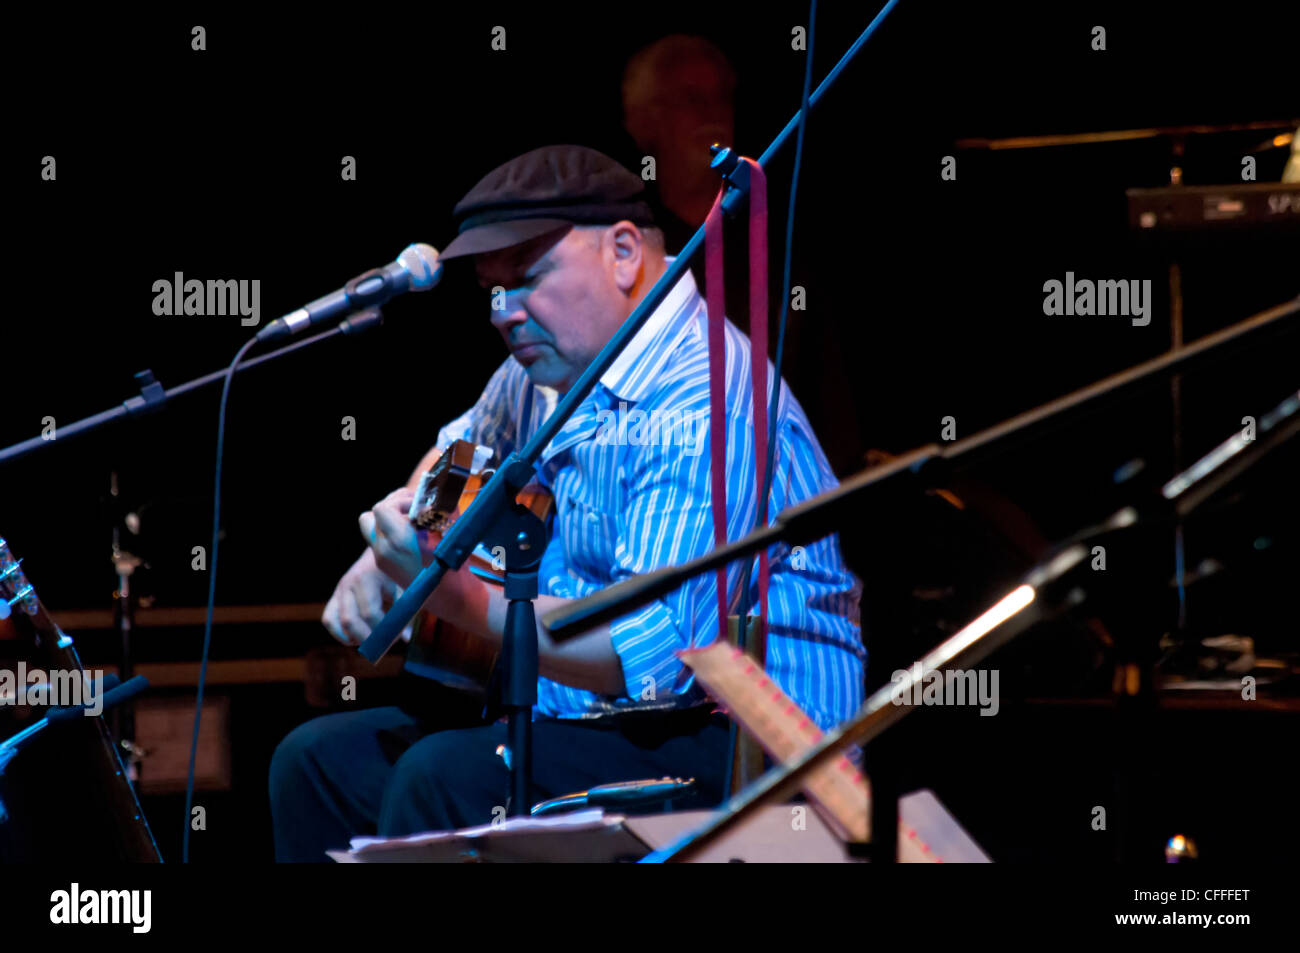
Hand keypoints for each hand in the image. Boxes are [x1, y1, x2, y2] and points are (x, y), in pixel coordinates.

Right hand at [321, 547, 401, 645]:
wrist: (383, 551)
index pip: (370, 612)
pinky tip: (356, 637)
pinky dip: (339, 632)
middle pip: (349, 620)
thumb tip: (406, 638)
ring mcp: (338, 590)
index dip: (383, 629)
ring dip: (350, 637)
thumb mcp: (404, 586)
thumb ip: (405, 611)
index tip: (397, 637)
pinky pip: (329, 619)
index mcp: (366, 577)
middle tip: (383, 646)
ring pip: (334, 621)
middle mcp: (347, 583)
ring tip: (369, 641)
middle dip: (366, 638)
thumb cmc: (397, 571)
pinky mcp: (335, 597)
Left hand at [360, 486, 485, 631]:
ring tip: (410, 520)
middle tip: (414, 508)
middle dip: (393, 506)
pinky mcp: (383, 564)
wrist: (449, 597)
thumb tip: (437, 494)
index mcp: (399, 541)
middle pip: (372, 515)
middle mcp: (384, 550)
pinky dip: (390, 530)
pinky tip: (411, 534)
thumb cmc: (453, 565)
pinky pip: (377, 538)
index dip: (400, 501)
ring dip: (388, 518)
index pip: (382, 508)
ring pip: (371, 526)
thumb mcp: (452, 532)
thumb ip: (442, 509)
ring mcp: (381, 559)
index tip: (419, 506)